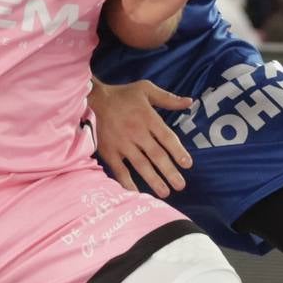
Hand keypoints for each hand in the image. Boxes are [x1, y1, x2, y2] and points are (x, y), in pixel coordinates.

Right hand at [88, 76, 196, 193]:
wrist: (92, 100)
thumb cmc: (122, 95)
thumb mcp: (146, 89)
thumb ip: (168, 99)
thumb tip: (189, 102)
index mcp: (148, 118)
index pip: (167, 138)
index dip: (178, 151)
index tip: (187, 164)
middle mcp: (137, 132)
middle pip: (156, 155)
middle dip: (169, 172)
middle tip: (180, 185)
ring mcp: (122, 144)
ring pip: (141, 165)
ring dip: (153, 180)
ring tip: (165, 192)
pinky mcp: (109, 151)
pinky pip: (120, 170)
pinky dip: (127, 182)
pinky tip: (136, 193)